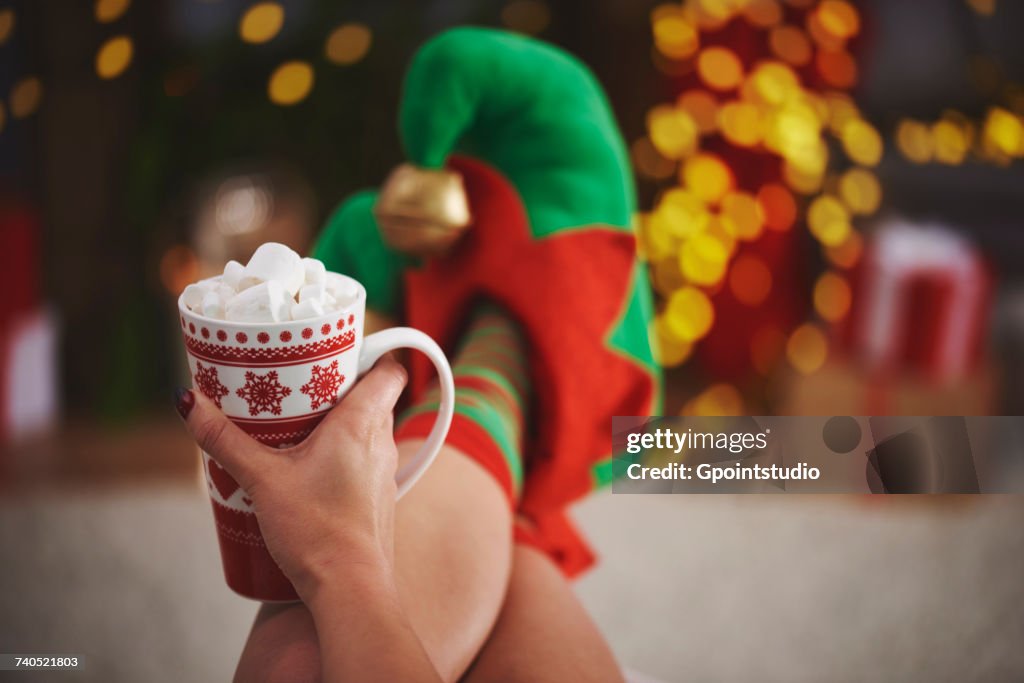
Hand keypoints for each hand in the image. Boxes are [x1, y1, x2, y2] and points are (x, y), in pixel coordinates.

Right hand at [177, 357, 407, 601]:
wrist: (350, 589)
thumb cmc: (316, 530)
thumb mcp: (261, 479)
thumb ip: (224, 440)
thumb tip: (188, 402)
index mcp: (363, 423)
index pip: (389, 370)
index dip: (370, 353)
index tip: (336, 349)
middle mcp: (382, 443)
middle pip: (372, 396)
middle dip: (338, 385)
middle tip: (299, 382)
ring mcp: (383, 473)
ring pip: (367, 430)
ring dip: (337, 421)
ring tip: (295, 422)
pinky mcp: (376, 498)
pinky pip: (363, 460)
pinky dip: (340, 453)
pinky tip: (307, 466)